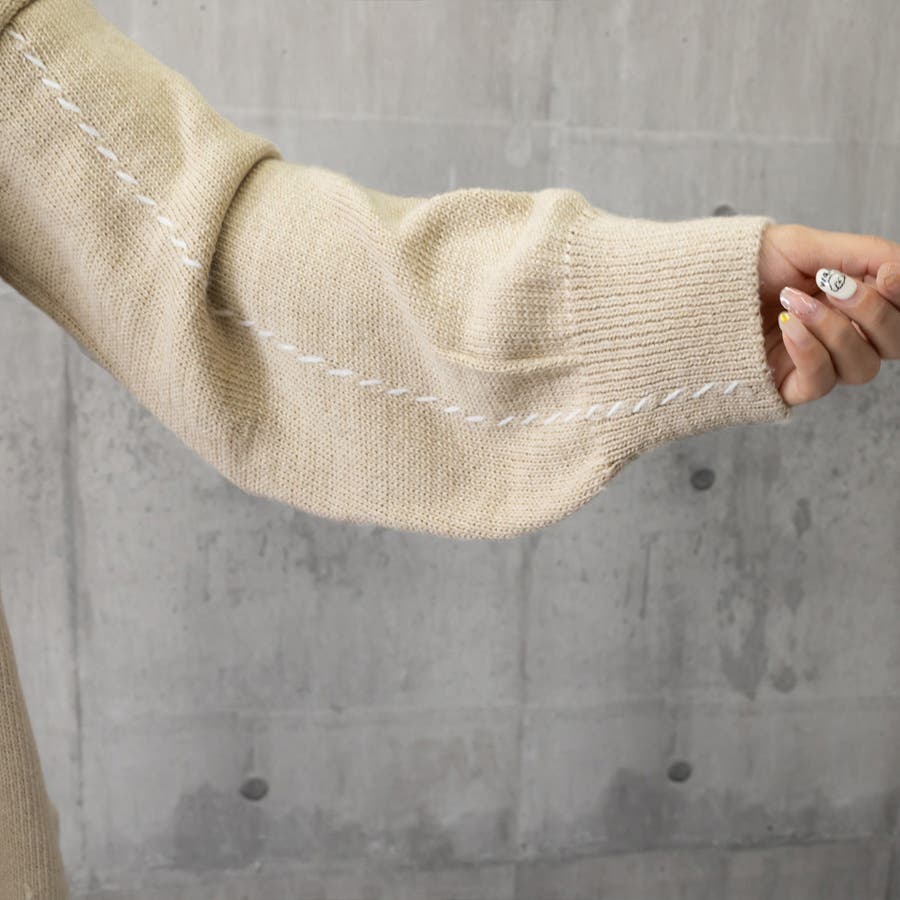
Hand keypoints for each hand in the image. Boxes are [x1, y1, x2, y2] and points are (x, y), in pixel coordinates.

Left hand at [758, 224, 899, 405]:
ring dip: (835, 332)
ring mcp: (817, 362)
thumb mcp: (806, 246)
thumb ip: (863, 254)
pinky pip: (819, 383)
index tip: (885, 277)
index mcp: (853, 300)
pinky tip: (789, 327)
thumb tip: (898, 271)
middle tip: (836, 288)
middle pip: (894, 343)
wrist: (695, 285)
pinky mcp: (788, 386)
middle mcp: (842, 334)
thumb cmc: (745, 265)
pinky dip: (810, 353)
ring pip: (861, 367)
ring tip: (795, 303)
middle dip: (873, 313)